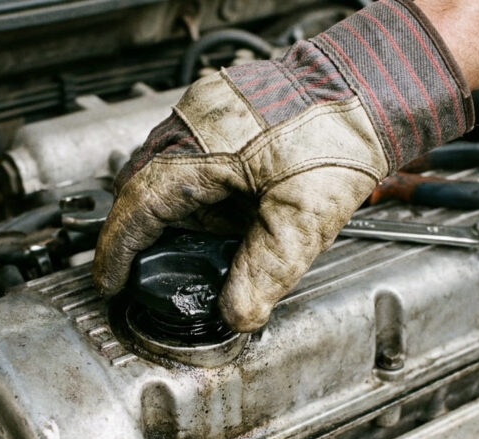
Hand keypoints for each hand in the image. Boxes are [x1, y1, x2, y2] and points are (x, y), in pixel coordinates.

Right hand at [93, 0, 472, 331]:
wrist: (369, 84)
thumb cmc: (340, 135)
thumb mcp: (301, 218)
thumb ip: (265, 272)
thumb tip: (237, 313)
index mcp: (195, 152)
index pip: (135, 209)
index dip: (117, 252)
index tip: (108, 281)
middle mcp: (189, 124)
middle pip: (143, 187)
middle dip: (142, 232)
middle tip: (144, 268)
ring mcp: (203, 109)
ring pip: (165, 167)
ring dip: (175, 208)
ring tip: (202, 242)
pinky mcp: (223, 105)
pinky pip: (190, 149)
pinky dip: (198, 183)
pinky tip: (227, 204)